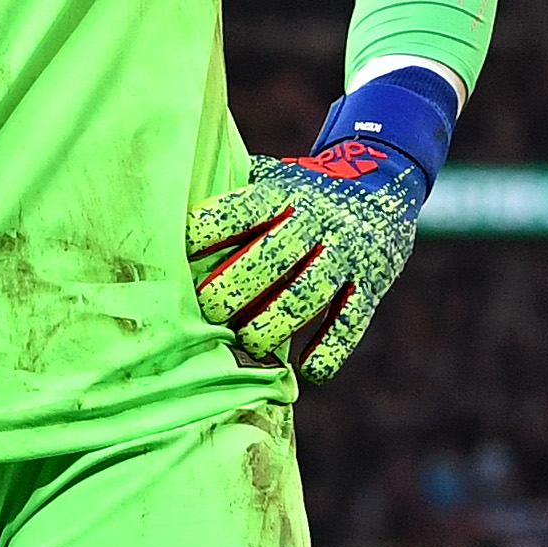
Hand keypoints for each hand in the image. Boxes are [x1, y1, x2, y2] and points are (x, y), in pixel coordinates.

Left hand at [186, 62, 460, 388]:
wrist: (384, 185)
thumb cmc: (303, 191)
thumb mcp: (273, 177)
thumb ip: (233, 193)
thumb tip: (163, 211)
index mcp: (285, 191)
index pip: (244, 209)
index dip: (210, 230)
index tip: (179, 252)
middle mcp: (317, 220)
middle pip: (274, 257)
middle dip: (236, 288)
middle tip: (208, 311)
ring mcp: (347, 254)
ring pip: (309, 294)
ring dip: (275, 324)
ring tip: (249, 345)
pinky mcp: (372, 285)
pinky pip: (352, 323)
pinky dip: (330, 351)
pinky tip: (306, 369)